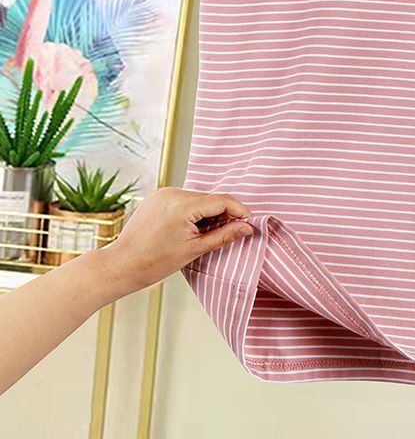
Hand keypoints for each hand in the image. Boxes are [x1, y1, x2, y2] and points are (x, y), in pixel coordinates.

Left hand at [97, 186, 253, 297]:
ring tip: (202, 235)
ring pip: (199, 199)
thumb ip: (224, 235)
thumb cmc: (153, 262)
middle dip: (223, 214)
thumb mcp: (194, 249)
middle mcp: (173, 193)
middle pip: (211, 199)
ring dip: (207, 213)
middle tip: (228, 233)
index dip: (239, 211)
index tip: (250, 222)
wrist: (121, 265)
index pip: (222, 200)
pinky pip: (185, 199)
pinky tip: (188, 228)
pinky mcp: (158, 196)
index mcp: (183, 205)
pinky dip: (193, 211)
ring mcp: (164, 192)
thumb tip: (247, 227)